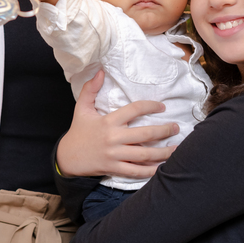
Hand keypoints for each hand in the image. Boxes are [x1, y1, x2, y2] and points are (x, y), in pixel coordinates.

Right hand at [56, 69, 177, 178]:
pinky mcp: (114, 168)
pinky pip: (135, 171)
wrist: (67, 157)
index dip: (151, 106)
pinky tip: (162, 167)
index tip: (162, 106)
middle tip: (176, 128)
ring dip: (163, 153)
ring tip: (176, 148)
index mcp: (108, 121)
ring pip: (144, 155)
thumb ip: (90, 89)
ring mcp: (114, 155)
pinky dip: (150, 171)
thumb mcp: (81, 108)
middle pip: (145, 134)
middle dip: (164, 131)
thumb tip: (100, 71)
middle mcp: (113, 138)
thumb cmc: (78, 132)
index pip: (134, 109)